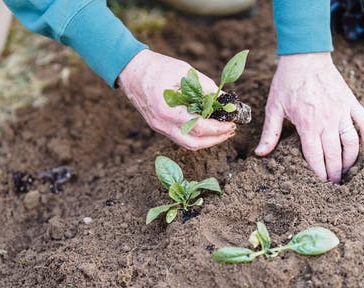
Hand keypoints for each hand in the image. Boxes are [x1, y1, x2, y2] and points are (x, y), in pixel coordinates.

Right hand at [118, 49, 235, 150]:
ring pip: (187, 143)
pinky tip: (207, 127)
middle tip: (230, 130)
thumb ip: (205, 87)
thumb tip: (225, 100)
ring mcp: (159, 127)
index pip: (198, 127)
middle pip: (193, 143)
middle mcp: (162, 124)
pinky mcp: (159, 126)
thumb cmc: (157, 67)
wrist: (131, 70)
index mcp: (167, 110)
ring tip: (222, 131)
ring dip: (207, 140)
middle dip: (215, 139)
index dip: (218, 128)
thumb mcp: (184, 72)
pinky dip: (196, 135)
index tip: (232, 123)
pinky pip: (180, 137)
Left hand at [255, 52, 363, 182]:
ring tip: (347, 171)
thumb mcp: (274, 108)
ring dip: (351, 160)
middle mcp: (327, 121)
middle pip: (335, 155)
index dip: (319, 173)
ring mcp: (342, 112)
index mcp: (307, 125)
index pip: (315, 157)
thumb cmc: (286, 83)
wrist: (305, 57)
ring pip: (352, 143)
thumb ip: (270, 133)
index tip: (320, 184)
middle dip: (335, 173)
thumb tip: (260, 154)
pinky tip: (363, 148)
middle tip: (334, 183)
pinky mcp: (351, 102)